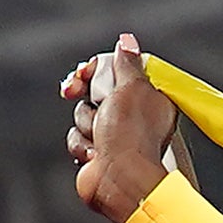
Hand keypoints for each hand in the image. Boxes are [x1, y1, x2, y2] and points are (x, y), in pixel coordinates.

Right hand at [60, 34, 179, 222]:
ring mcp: (115, 136)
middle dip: (85, 96)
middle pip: (96, 91)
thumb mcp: (131, 87)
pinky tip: (95, 154)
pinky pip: (78, 137)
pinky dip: (83, 144)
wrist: (120, 180)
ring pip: (83, 115)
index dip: (96, 70)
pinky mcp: (99, 153)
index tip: (84, 72)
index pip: (116, 71)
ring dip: (86, 124)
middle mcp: (134, 116)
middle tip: (73, 91)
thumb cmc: (131, 135)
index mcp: (148, 97)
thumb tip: (127, 41)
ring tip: (101, 138)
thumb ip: (127, 62)